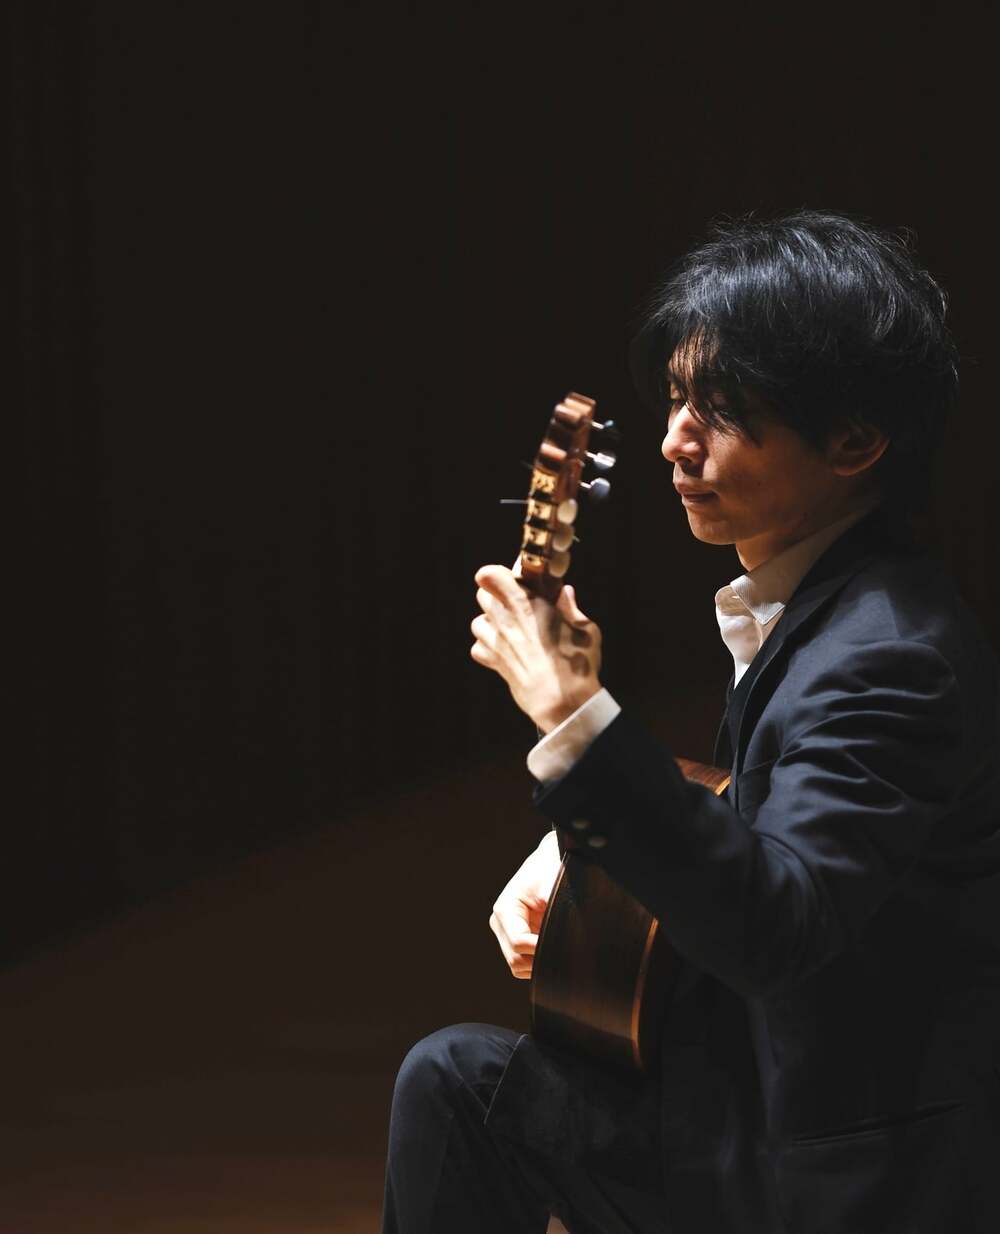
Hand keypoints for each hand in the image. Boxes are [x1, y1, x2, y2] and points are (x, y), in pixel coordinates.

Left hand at [470, 565, 602, 731]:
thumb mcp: (585, 629)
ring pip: (477, 621)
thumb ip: (570, 608)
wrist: (562, 701)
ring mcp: (496, 642)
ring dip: (490, 622)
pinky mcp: (494, 663)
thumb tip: (566, 592)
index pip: (490, 575)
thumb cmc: (577, 663)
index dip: (497, 574)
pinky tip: (504, 650)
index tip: (513, 579)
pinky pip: (478, 648)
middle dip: (496, 595)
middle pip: (482, 595)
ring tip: (510, 628)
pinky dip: (487, 647)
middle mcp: (506, 619)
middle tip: (517, 603)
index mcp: (527, 603)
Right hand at [490, 831, 561, 979]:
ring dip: (539, 962)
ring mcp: (506, 932)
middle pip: (516, 959)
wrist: (551, 858)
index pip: (518, 943)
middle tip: (565, 951)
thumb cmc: (551, 869)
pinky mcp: (515, 938)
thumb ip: (553, 915)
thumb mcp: (553, 888)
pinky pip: (524, 962)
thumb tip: (562, 942)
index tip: (563, 947)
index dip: (540, 949)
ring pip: (518, 965)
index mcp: (505, 909)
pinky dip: (539, 961)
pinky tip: (553, 946)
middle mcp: (500, 922)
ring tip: (560, 947)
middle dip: (540, 958)